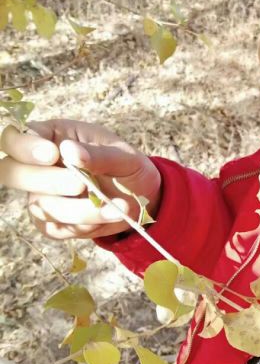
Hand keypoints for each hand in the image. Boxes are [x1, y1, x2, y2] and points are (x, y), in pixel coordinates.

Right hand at [0, 119, 161, 239]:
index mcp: (53, 136)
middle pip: (11, 172)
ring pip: (39, 205)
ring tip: (116, 206)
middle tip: (82, 184)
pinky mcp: (50, 221)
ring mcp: (41, 194)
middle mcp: (39, 166)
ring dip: (79, 209)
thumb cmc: (129, 167)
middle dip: (47, 181)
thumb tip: (69, 150)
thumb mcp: (125, 155)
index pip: (15, 137)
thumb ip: (99, 153)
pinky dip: (84, 225)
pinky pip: (54, 227)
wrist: (142, 198)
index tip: (52, 155)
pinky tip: (108, 216)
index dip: (24, 147)